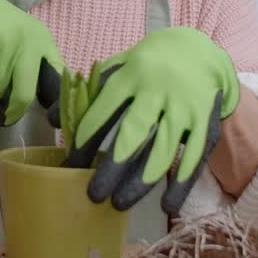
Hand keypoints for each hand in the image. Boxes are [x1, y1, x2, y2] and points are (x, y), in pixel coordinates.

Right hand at [0, 0, 63, 125]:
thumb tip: (45, 101)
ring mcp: (6, 46)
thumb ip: (35, 62)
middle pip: (24, 96)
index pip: (57, 81)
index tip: (49, 119)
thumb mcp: (23, 36)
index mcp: (42, 41)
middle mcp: (29, 43)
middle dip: (13, 111)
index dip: (54, 106)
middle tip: (4, 116)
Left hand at [64, 27, 238, 213]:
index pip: (104, 110)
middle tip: (94, 194)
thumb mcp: (117, 68)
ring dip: (142, 181)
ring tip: (120, 203)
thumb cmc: (147, 65)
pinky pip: (194, 157)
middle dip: (112, 167)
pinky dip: (181, 184)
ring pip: (163, 149)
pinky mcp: (206, 122)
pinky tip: (167, 206)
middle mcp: (159, 90)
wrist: (198, 51)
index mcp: (132, 75)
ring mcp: (185, 107)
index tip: (72, 163)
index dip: (87, 138)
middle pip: (133, 132)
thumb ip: (87, 93)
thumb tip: (52, 119)